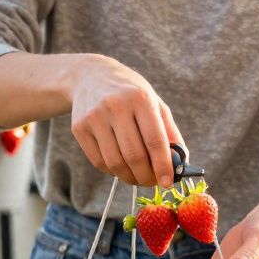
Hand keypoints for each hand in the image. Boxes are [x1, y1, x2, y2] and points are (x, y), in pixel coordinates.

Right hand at [70, 55, 182, 186]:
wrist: (91, 76)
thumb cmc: (130, 93)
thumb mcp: (154, 103)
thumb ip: (169, 132)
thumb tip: (179, 165)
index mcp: (140, 98)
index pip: (154, 140)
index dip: (163, 166)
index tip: (168, 183)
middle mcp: (115, 106)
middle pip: (133, 156)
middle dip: (146, 176)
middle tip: (152, 183)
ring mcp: (94, 117)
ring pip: (115, 163)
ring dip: (129, 177)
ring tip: (137, 177)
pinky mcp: (79, 128)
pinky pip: (99, 161)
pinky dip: (113, 171)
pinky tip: (120, 166)